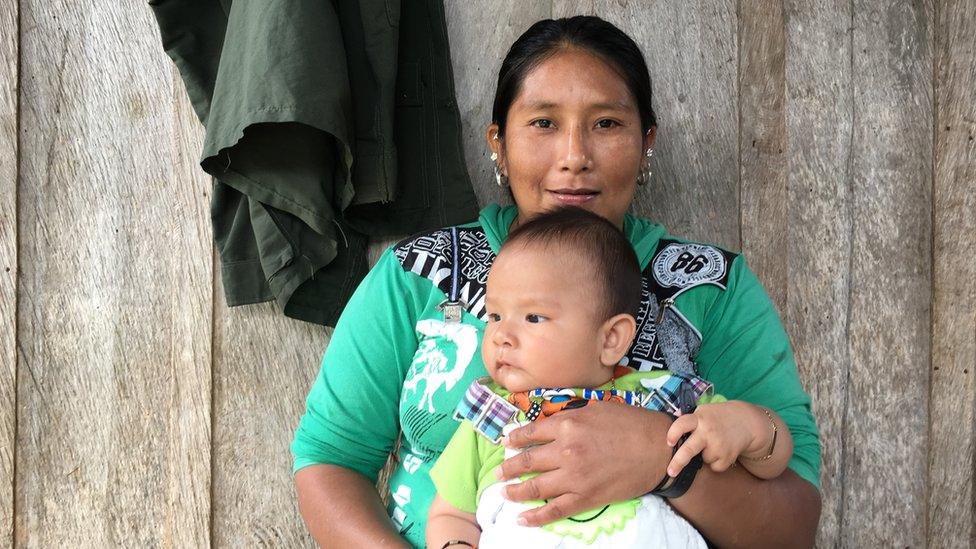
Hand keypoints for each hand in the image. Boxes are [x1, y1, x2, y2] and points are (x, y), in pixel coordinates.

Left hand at [495, 401, 672, 525]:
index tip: (505, 442)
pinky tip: (521, 519)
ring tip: (503, 492)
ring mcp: (574, 476)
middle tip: (498, 471)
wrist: (657, 449)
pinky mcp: (586, 497)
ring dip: (515, 491)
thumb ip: (570, 414)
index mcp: (568, 425)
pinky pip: (554, 510)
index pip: (531, 433)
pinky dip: (535, 517)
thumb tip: (550, 421)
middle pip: (527, 461)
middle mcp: (566, 450)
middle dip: (508, 467)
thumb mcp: (597, 408)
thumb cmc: (631, 424)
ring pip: (535, 487)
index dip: (515, 439)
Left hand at [665, 401, 767, 475]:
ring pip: (703, 459)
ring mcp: (718, 445)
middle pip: (689, 449)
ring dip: (705, 456)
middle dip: (678, 462)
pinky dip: (717, 462)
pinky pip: (714, 467)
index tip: (668, 442)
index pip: (682, 424)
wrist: (746, 422)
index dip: (673, 433)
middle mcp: (707, 431)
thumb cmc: (718, 418)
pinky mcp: (728, 456)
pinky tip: (722, 450)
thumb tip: (672, 417)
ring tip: (714, 444)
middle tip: (670, 472)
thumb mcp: (704, 412)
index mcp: (699, 418)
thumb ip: (688, 418)